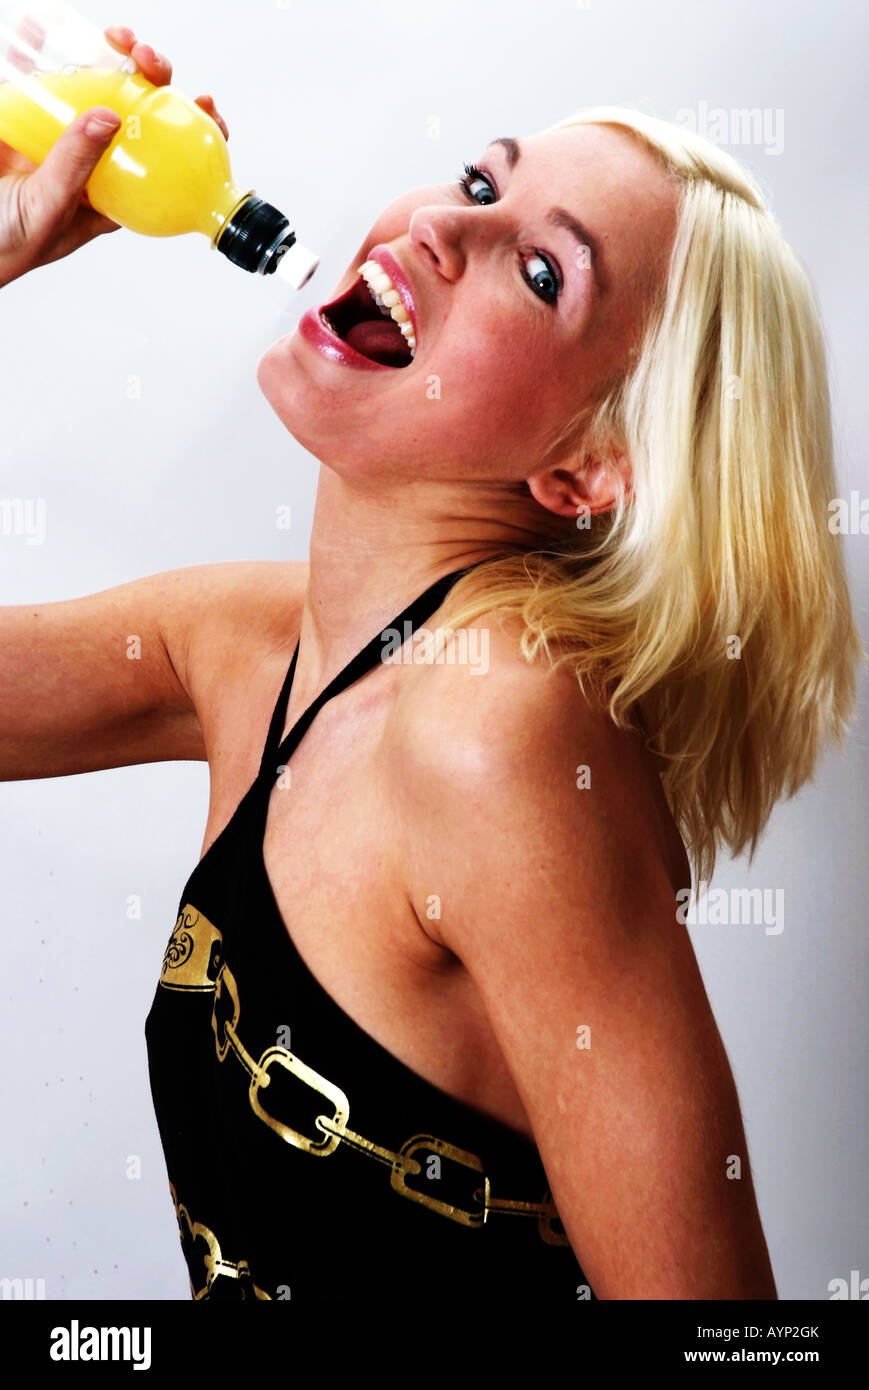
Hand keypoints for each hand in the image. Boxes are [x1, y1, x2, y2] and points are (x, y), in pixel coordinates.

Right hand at [0, 22, 228, 286]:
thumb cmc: (10, 243)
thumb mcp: (49, 209)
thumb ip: (75, 168)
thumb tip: (110, 118)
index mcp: (116, 191)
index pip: (167, 159)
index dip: (192, 132)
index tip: (206, 106)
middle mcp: (95, 159)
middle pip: (137, 111)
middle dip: (151, 77)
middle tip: (146, 59)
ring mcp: (62, 133)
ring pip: (98, 86)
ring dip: (111, 56)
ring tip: (116, 38)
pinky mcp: (26, 115)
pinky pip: (41, 77)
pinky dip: (45, 48)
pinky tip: (50, 30)